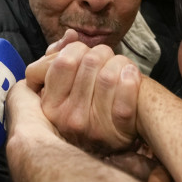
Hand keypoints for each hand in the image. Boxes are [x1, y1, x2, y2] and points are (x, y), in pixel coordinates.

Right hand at [26, 39, 140, 152]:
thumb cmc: (82, 107)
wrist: (108, 145)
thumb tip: (71, 36)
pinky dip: (131, 79)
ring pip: (108, 76)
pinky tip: (131, 74)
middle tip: (104, 57)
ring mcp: (93, 127)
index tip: (83, 52)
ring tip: (119, 66)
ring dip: (119, 63)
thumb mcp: (60, 87)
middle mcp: (69, 118)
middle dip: (101, 52)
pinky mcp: (118, 132)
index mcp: (50, 106)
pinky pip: (126, 97)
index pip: (63, 61)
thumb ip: (58, 58)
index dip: (76, 49)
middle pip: (89, 62)